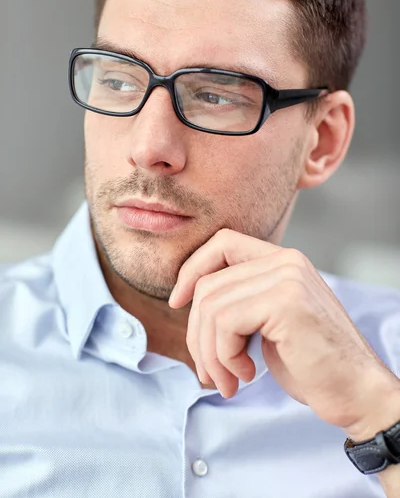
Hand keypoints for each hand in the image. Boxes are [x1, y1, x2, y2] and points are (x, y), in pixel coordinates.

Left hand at [169, 229, 399, 439]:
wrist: (358, 393)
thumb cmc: (311, 364)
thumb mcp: (269, 323)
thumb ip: (239, 301)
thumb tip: (187, 302)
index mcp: (283, 261)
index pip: (222, 243)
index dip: (192, 269)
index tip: (177, 301)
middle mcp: (286, 261)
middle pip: (208, 284)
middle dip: (197, 334)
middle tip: (208, 372)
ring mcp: (287, 278)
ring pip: (210, 305)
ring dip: (210, 353)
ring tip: (228, 380)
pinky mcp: (286, 302)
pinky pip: (225, 323)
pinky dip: (224, 357)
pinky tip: (246, 375)